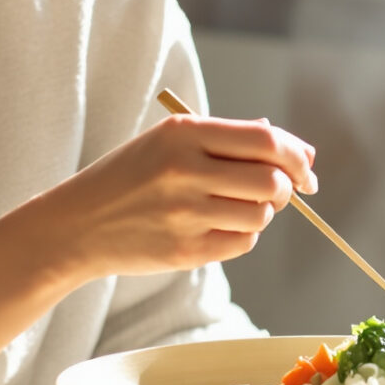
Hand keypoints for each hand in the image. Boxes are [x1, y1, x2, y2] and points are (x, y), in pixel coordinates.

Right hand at [0, 115, 313, 374]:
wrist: (78, 224)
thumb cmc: (132, 177)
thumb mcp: (170, 142)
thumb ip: (231, 141)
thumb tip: (300, 154)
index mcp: (183, 134)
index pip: (265, 139)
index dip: (296, 155)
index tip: (307, 168)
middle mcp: (184, 171)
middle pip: (271, 180)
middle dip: (285, 188)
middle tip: (278, 192)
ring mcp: (185, 214)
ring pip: (261, 215)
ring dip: (261, 213)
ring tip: (234, 208)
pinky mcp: (185, 251)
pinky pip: (242, 243)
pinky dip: (242, 236)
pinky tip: (217, 227)